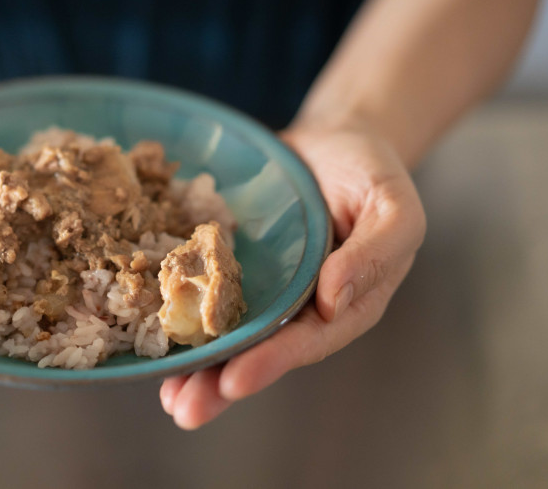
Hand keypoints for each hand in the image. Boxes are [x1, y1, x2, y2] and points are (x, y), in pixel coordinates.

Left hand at [159, 123, 425, 428]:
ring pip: (231, 334)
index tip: (234, 381)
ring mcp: (267, 288)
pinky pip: (208, 294)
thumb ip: (376, 251)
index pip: (309, 340)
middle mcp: (303, 305)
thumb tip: (334, 299)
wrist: (335, 139)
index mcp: (347, 302)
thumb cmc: (371, 173)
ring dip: (197, 368)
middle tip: (184, 408)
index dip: (272, 362)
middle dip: (221, 383)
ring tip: (166, 396)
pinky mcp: (235, 266)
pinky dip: (182, 316)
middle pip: (262, 351)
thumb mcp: (393, 205)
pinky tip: (154, 342)